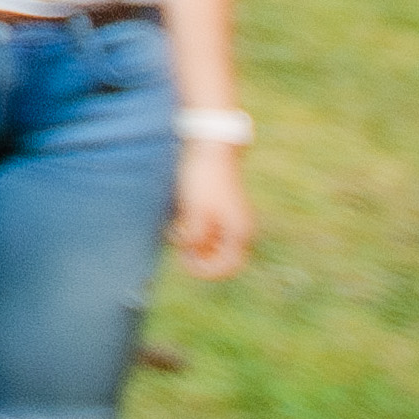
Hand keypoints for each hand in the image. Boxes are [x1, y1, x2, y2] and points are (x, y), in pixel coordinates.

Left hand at [168, 140, 251, 278]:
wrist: (209, 148)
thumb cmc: (202, 179)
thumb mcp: (194, 211)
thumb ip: (195, 237)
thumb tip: (191, 252)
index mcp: (239, 231)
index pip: (228, 266)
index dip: (206, 270)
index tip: (185, 263)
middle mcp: (241, 227)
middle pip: (225, 258)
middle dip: (204, 260)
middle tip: (182, 253)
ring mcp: (233, 217)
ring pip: (218, 245)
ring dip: (199, 246)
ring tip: (178, 235)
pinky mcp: (223, 208)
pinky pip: (213, 231)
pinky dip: (199, 233)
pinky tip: (181, 224)